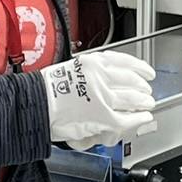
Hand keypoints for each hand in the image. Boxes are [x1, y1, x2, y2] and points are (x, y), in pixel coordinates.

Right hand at [43, 52, 157, 149]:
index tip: (146, 72)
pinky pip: (126, 119)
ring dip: (143, 102)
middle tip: (147, 92)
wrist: (35, 106)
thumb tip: (107, 80)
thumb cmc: (46, 91)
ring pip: (132, 99)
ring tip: (147, 104)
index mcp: (92, 62)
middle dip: (142, 87)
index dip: (140, 67)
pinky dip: (138, 119)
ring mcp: (103, 97)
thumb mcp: (70, 70)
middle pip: (131, 81)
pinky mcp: (103, 117)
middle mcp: (100, 76)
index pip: (124, 61)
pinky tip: (143, 118)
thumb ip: (90, 73)